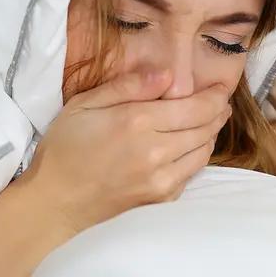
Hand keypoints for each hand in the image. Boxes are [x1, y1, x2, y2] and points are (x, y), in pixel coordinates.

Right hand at [14, 69, 231, 234]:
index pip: (196, 107)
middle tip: (220, 101)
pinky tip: (189, 147)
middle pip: (205, 128)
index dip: (215, 95)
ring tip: (209, 120)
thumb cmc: (64, 148)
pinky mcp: (160, 199)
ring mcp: (161, 179)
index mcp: (138, 122)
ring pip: (203, 152)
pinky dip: (196, 157)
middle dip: (218, 112)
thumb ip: (128, 86)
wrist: (53, 202)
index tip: (221, 86)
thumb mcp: (85, 104)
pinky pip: (191, 174)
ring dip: (210, 134)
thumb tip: (166, 74)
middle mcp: (156, 151)